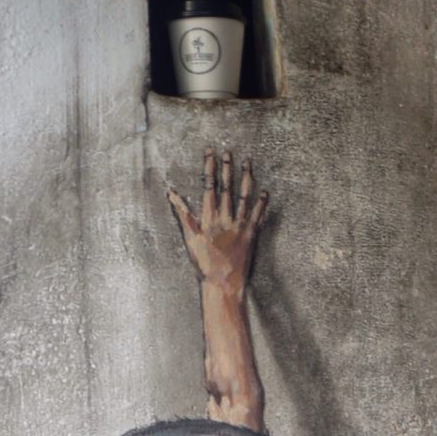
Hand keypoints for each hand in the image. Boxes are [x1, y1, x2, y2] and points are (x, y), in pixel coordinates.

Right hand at [167, 150, 267, 290]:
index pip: (209, 187)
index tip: (211, 153)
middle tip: (229, 152)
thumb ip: (182, 214)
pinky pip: (258, 215)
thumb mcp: (190, 238)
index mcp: (209, 218)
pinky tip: (265, 191)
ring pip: (244, 197)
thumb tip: (171, 194)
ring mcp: (239, 226)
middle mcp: (225, 218)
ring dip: (246, 179)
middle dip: (227, 168)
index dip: (210, 168)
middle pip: (227, 188)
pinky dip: (262, 203)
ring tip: (248, 163)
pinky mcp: (251, 235)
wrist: (223, 283)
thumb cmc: (204, 262)